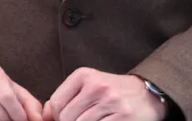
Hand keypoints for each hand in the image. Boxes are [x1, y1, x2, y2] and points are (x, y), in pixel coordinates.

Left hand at [43, 70, 163, 120]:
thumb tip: (44, 116)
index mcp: (84, 75)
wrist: (148, 94)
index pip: (57, 103)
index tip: (64, 120)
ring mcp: (111, 101)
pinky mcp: (124, 116)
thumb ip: (65, 97)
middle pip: (68, 117)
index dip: (57, 118)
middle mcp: (97, 86)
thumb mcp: (88, 86)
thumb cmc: (113, 91)